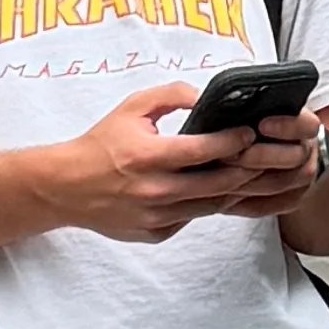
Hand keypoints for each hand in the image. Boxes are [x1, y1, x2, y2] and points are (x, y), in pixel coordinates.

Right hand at [47, 85, 306, 242]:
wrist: (66, 187)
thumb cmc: (101, 144)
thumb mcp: (131, 108)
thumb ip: (171, 95)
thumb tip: (206, 96)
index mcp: (148, 157)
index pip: (205, 150)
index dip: (234, 140)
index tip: (250, 132)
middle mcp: (155, 191)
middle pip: (218, 184)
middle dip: (247, 168)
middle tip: (262, 155)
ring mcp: (156, 217)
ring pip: (211, 206)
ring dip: (233, 190)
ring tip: (247, 172)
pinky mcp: (155, 233)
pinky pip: (192, 219)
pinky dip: (206, 204)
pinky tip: (216, 190)